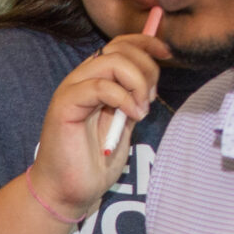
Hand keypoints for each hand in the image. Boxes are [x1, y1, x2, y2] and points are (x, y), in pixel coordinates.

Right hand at [27, 27, 167, 220]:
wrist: (67, 191)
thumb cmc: (92, 163)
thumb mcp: (123, 125)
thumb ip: (132, 99)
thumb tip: (152, 77)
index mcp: (94, 80)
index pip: (120, 44)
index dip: (146, 42)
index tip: (167, 55)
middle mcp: (81, 79)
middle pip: (119, 49)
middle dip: (146, 68)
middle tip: (151, 98)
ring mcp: (71, 90)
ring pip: (111, 61)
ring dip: (137, 83)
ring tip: (141, 110)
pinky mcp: (65, 105)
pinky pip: (101, 86)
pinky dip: (124, 98)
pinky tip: (132, 116)